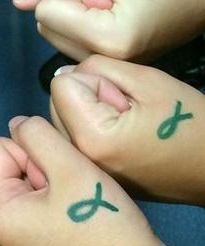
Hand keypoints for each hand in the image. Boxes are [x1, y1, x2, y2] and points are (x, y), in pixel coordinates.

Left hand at [0, 116, 184, 245]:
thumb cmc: (101, 225)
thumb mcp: (68, 167)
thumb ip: (37, 136)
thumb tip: (16, 124)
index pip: (0, 148)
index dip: (35, 149)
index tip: (63, 172)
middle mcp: (0, 228)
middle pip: (15, 167)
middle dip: (47, 167)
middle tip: (78, 189)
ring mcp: (23, 242)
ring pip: (35, 186)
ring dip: (61, 184)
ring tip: (86, 202)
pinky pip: (48, 208)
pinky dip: (67, 204)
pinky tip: (88, 218)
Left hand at [11, 0, 204, 62]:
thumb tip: (19, 0)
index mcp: (106, 39)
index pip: (45, 12)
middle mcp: (102, 63)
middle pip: (46, 27)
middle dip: (66, 7)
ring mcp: (105, 70)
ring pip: (54, 37)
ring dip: (72, 19)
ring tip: (112, 9)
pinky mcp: (106, 70)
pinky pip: (71, 45)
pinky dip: (82, 30)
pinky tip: (112, 22)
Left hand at [49, 56, 204, 204]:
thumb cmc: (190, 124)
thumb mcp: (147, 80)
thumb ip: (98, 68)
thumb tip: (64, 75)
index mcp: (90, 138)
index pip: (61, 85)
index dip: (94, 81)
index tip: (124, 97)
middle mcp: (78, 159)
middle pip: (56, 104)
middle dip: (85, 97)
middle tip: (128, 111)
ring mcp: (84, 172)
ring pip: (62, 121)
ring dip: (86, 113)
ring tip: (126, 125)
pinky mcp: (92, 176)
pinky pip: (73, 140)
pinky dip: (90, 131)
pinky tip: (121, 138)